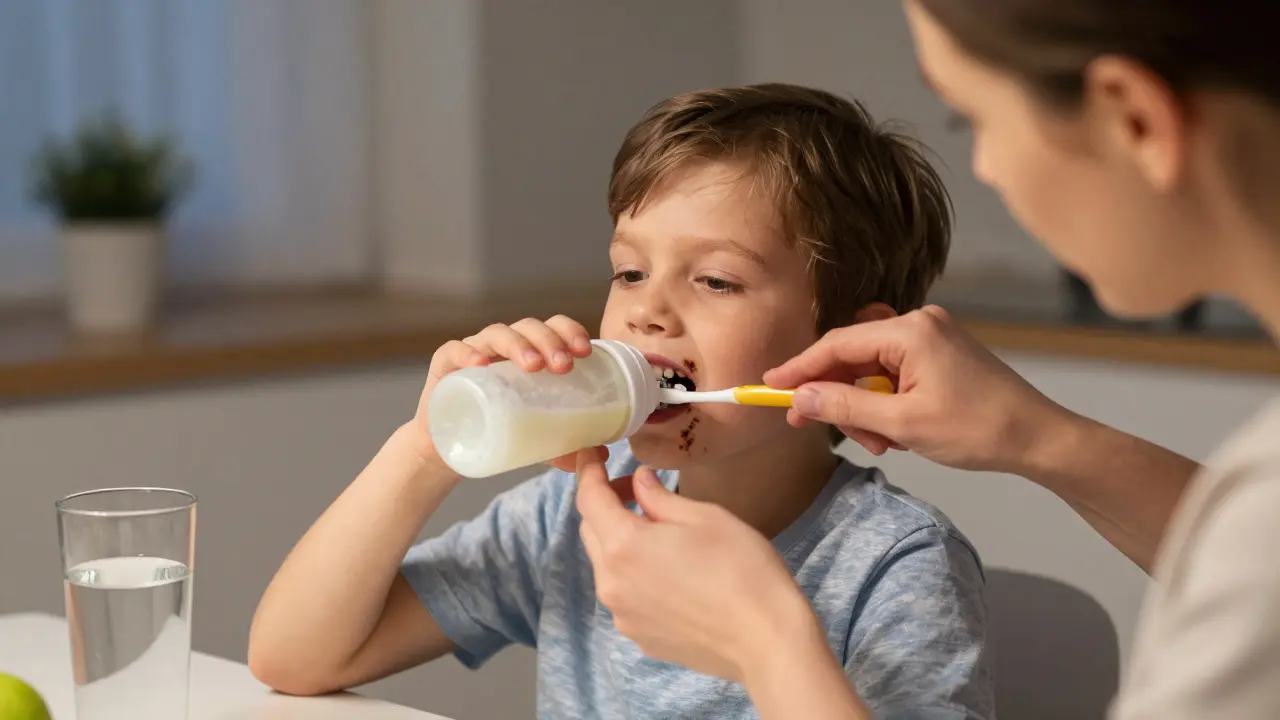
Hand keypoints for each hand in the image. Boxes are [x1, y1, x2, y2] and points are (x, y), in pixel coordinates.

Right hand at [409, 315, 593, 456]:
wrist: (448, 450)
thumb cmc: (497, 430)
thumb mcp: (536, 439)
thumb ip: (566, 444)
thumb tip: (602, 455)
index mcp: (529, 354)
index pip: (553, 328)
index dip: (569, 332)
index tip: (585, 352)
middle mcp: (503, 347)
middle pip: (529, 328)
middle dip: (550, 341)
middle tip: (563, 366)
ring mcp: (473, 352)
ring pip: (497, 333)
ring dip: (518, 344)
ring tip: (533, 365)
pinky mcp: (444, 366)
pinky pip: (453, 350)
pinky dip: (467, 352)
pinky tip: (479, 364)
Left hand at [573, 450, 814, 682]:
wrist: (767, 642)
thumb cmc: (742, 569)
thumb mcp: (705, 517)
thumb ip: (661, 498)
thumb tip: (639, 482)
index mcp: (623, 545)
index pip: (588, 498)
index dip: (588, 470)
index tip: (594, 453)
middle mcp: (611, 583)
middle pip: (591, 532)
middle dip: (606, 505)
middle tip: (637, 490)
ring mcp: (623, 615)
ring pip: (607, 566)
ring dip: (620, 542)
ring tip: (662, 536)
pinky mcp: (640, 637)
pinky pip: (625, 595)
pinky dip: (635, 575)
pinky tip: (672, 574)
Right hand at [764, 305, 1067, 474]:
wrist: (1038, 438)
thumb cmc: (979, 429)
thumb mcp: (903, 424)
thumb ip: (846, 406)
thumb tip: (801, 398)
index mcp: (911, 331)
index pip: (837, 345)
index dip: (800, 369)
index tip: (770, 387)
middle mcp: (919, 324)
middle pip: (852, 355)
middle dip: (838, 397)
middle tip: (820, 428)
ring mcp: (931, 338)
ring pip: (871, 370)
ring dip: (864, 407)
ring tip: (881, 442)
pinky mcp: (939, 356)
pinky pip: (893, 374)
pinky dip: (885, 404)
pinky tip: (896, 432)